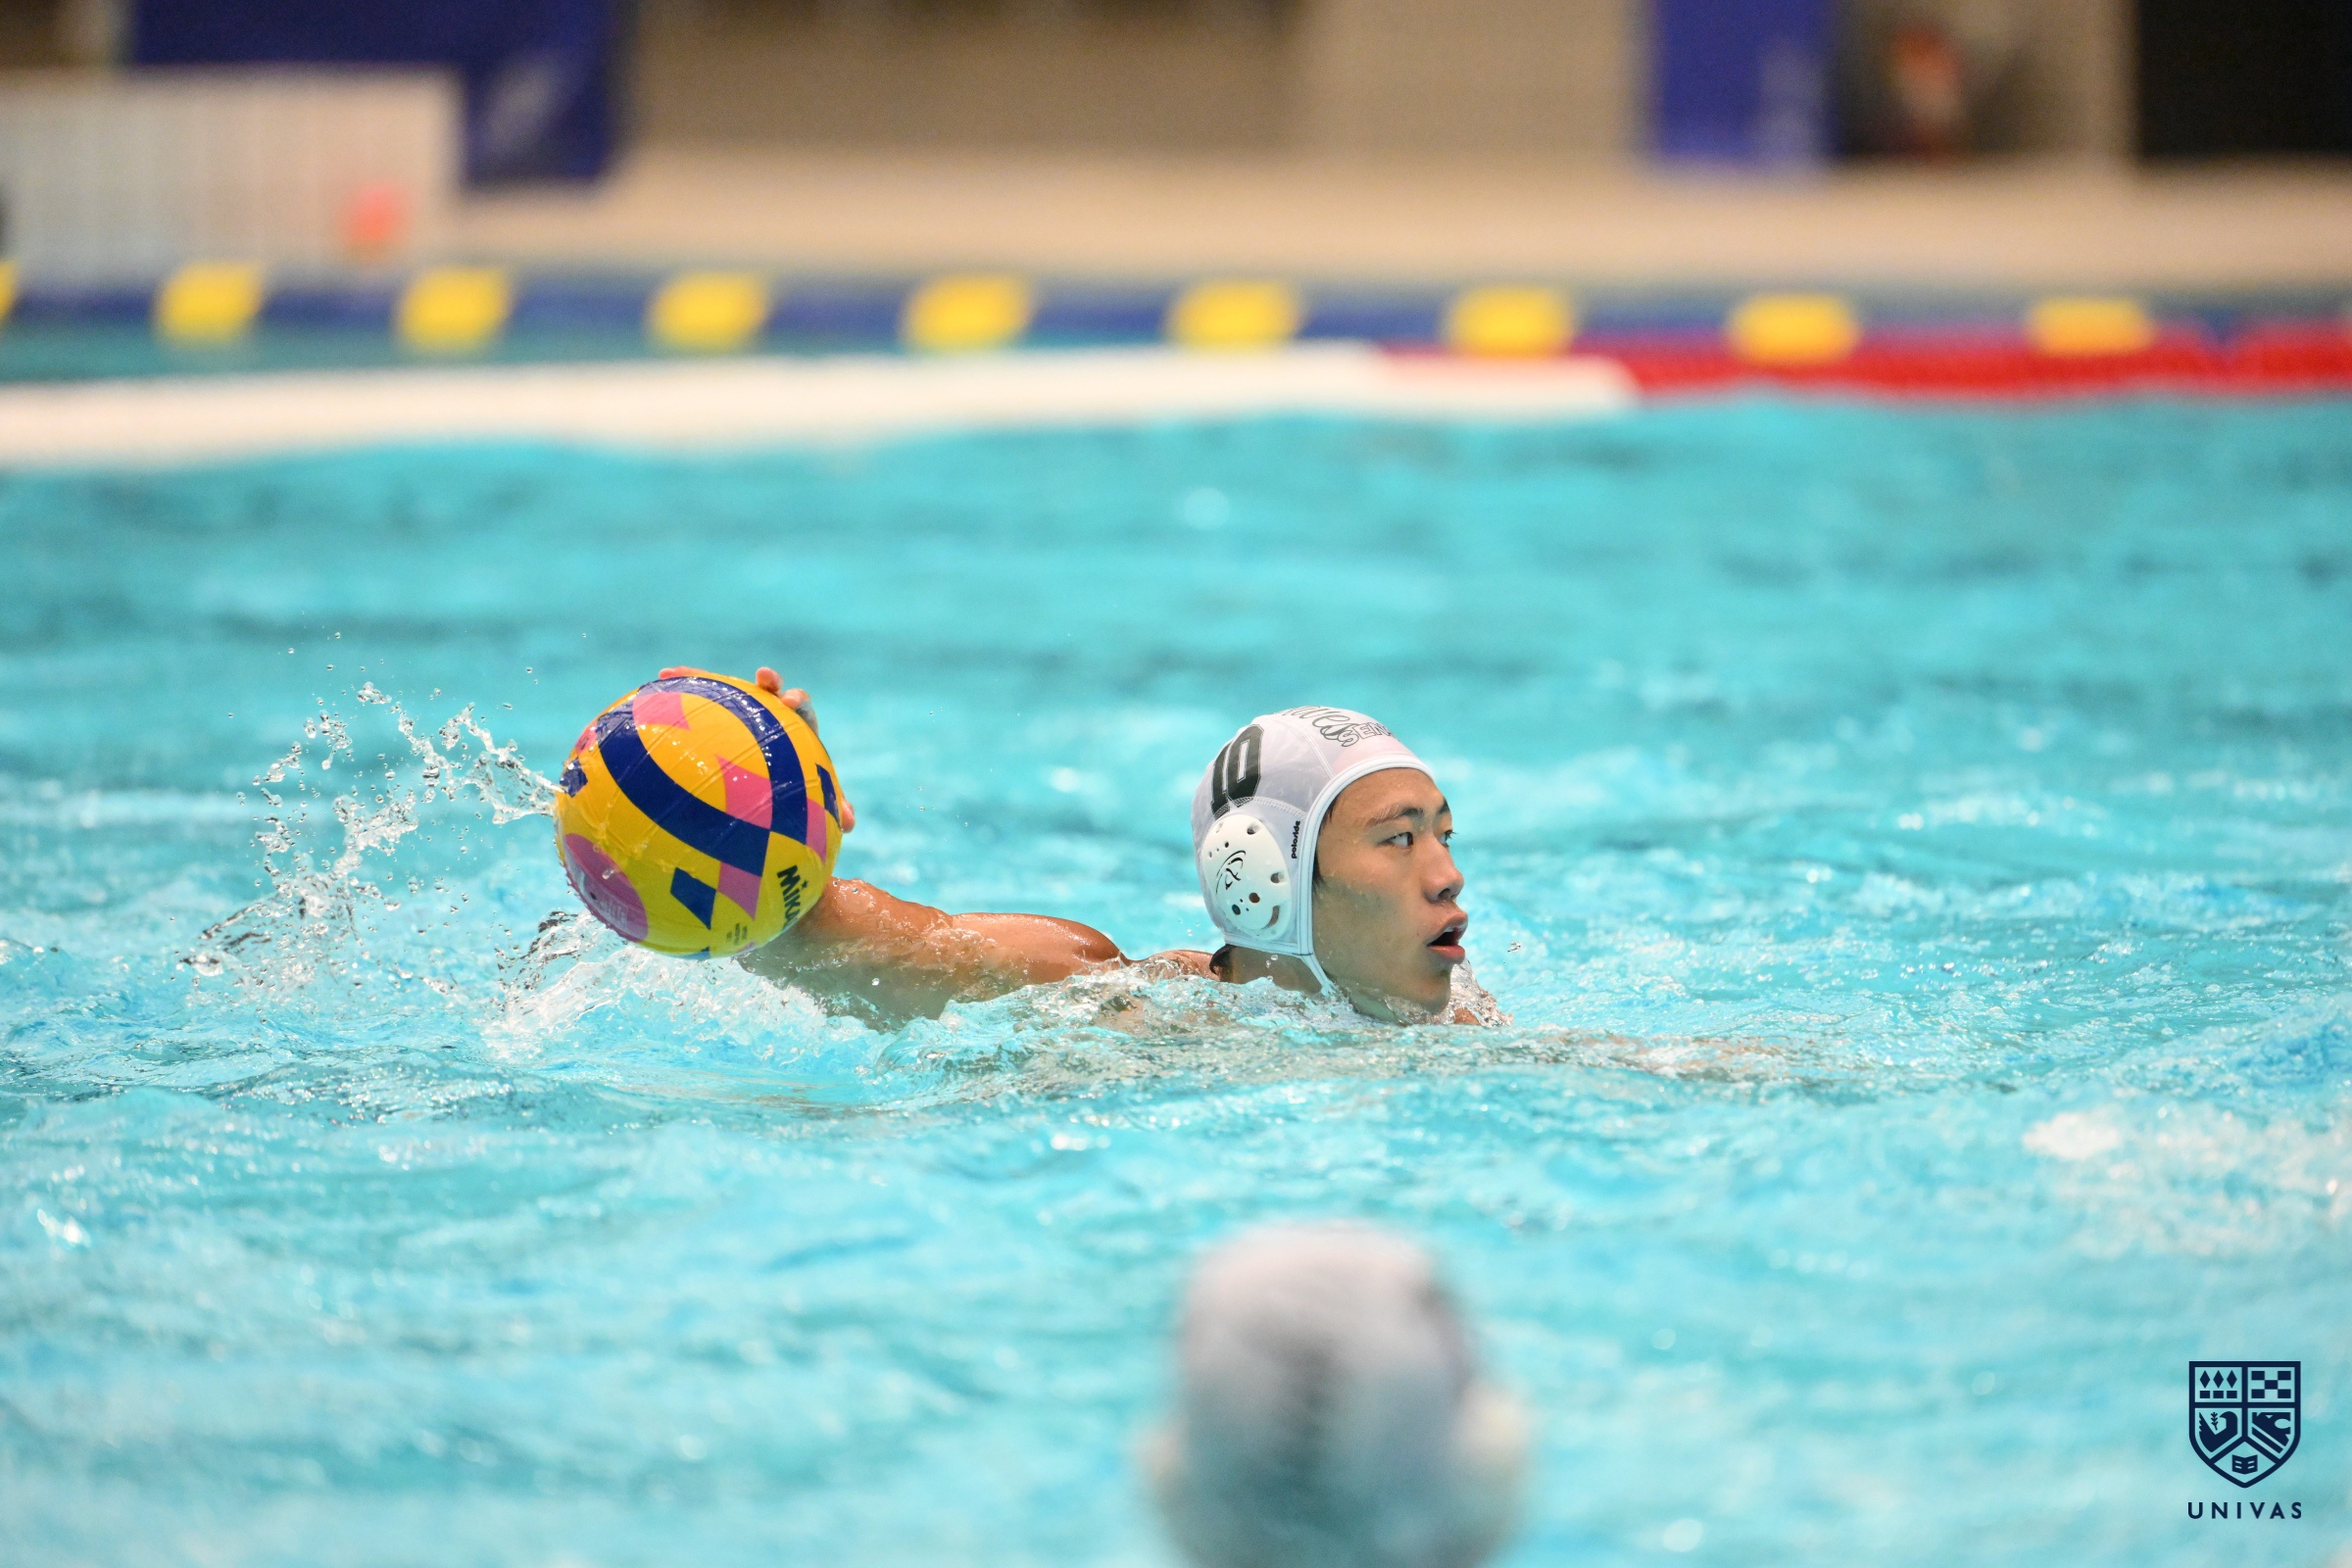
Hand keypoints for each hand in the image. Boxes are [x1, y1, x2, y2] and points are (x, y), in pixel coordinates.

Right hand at [658, 665, 855, 832]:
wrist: (772, 788)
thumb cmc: (796, 791)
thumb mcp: (811, 799)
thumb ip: (830, 805)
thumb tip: (850, 823)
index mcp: (797, 730)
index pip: (801, 710)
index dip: (797, 702)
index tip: (791, 700)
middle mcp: (771, 716)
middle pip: (770, 692)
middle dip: (768, 683)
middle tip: (763, 677)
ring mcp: (741, 714)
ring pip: (723, 692)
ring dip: (702, 679)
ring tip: (673, 672)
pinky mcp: (716, 717)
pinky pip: (695, 706)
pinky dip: (675, 697)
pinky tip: (650, 691)